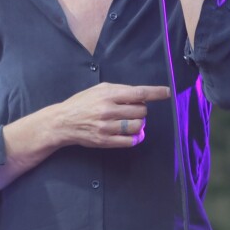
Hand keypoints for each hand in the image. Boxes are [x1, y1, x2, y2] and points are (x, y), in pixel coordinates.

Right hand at [54, 82, 170, 148]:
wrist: (63, 122)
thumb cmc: (83, 102)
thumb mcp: (100, 89)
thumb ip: (120, 91)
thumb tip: (141, 96)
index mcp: (108, 94)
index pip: (138, 93)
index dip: (155, 93)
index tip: (167, 92)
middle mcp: (109, 110)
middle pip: (141, 111)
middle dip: (142, 110)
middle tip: (134, 110)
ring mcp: (107, 127)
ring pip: (138, 126)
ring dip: (140, 124)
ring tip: (131, 121)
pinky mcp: (105, 141)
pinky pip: (130, 141)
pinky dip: (136, 137)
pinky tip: (133, 133)